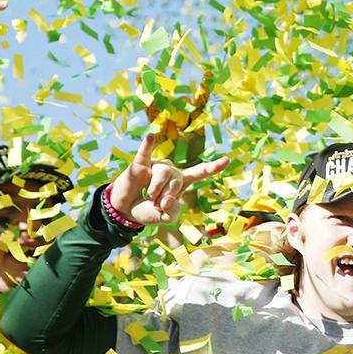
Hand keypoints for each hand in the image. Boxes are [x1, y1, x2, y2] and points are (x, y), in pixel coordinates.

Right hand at [109, 135, 229, 224]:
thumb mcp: (164, 217)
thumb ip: (172, 212)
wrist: (125, 211)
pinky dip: (147, 146)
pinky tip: (151, 137)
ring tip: (149, 197)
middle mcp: (171, 172)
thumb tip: (170, 201)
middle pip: (178, 179)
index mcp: (181, 182)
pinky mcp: (140, 165)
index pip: (199, 172)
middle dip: (168, 196)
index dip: (213, 167)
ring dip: (157, 189)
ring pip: (164, 173)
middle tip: (158, 205)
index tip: (227, 159)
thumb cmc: (148, 210)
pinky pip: (144, 154)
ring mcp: (155, 167)